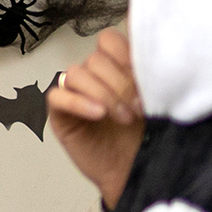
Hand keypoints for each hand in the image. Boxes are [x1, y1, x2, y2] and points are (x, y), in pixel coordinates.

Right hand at [47, 29, 143, 207]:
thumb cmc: (144, 137)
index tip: (145, 76)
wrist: (135, 170)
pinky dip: (78, 102)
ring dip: (103, 94)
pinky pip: (56, 96)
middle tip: (139, 107)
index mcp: (114, 67)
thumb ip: (149, 74)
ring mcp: (74, 93)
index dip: (125, 55)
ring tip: (123, 117)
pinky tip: (98, 114)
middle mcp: (93, 77)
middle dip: (120, 82)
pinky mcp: (60, 113)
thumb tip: (155, 54)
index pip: (109, 40)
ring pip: (76, 74)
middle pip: (95, 59)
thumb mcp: (155, 100)